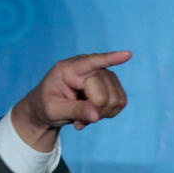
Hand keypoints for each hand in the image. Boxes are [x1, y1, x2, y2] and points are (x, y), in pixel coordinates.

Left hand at [11, 51, 130, 150]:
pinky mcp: (112, 85)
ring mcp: (103, 75)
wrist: (48, 108)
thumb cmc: (46, 105)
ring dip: (99, 114)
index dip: (110, 59)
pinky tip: (91, 113)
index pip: (91, 63)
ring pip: (116, 100)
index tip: (127, 54)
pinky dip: (107, 113)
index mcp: (67, 69)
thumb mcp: (53, 110)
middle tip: (76, 117)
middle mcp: (88, 68)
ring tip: (82, 114)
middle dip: (93, 111)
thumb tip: (96, 115)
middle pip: (103, 96)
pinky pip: (120, 103)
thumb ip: (74, 111)